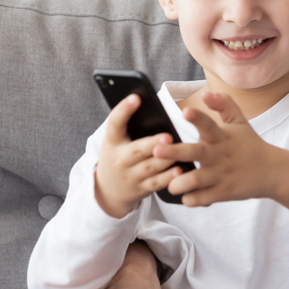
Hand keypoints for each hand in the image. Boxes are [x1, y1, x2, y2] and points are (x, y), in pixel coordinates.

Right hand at [95, 94, 180, 217]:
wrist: (108, 190)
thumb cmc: (119, 156)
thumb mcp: (116, 141)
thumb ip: (129, 126)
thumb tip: (147, 101)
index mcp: (112, 142)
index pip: (114, 123)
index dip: (124, 110)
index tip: (136, 97)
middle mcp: (119, 159)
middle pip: (136, 150)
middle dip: (152, 144)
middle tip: (167, 136)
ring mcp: (130, 176)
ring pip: (149, 167)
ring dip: (165, 160)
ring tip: (179, 150)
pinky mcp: (141, 188)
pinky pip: (156, 183)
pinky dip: (168, 178)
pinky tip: (180, 171)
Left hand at [156, 92, 288, 219]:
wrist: (272, 171)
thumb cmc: (250, 144)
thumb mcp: (240, 121)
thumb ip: (223, 104)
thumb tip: (205, 93)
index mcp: (222, 136)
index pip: (209, 124)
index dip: (198, 118)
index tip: (185, 111)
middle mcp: (220, 155)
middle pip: (196, 153)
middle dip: (175, 151)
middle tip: (157, 150)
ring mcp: (221, 175)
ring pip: (196, 180)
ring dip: (179, 182)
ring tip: (170, 183)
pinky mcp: (223, 193)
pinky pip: (201, 198)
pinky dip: (190, 199)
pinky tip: (185, 196)